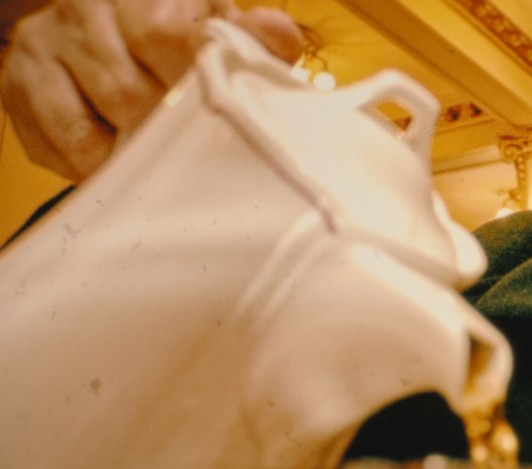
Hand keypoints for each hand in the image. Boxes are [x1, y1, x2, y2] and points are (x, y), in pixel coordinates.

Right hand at [0, 0, 301, 180]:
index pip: (166, 37)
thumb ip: (252, 38)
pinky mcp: (17, 84)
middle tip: (188, 150)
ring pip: (93, 120)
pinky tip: (113, 159)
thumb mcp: (217, 33)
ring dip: (130, 150)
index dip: (193, 84)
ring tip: (153, 157)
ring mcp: (45, 46)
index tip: (214, 115)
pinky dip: (94, 163)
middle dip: (164, 131)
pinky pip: (61, 141)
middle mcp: (85, 10)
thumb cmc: (174, 44)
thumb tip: (277, 34)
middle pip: (129, 90)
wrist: (101, 39)